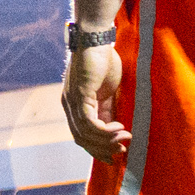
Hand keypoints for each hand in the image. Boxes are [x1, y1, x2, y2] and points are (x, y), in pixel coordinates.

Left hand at [62, 29, 129, 165]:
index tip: (115, 155)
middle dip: (102, 149)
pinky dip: (105, 130)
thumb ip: (107, 109)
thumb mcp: (107, 91)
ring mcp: (72, 101)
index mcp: (74, 105)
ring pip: (85, 133)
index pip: (81, 135)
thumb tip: (115, 128)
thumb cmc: (103, 61)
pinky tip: (119, 128)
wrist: (96, 39)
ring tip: (125, 139)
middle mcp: (69, 106)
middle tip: (121, 151)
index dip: (97, 148)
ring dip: (107, 141)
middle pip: (81, 139)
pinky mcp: (79, 95)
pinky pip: (89, 122)